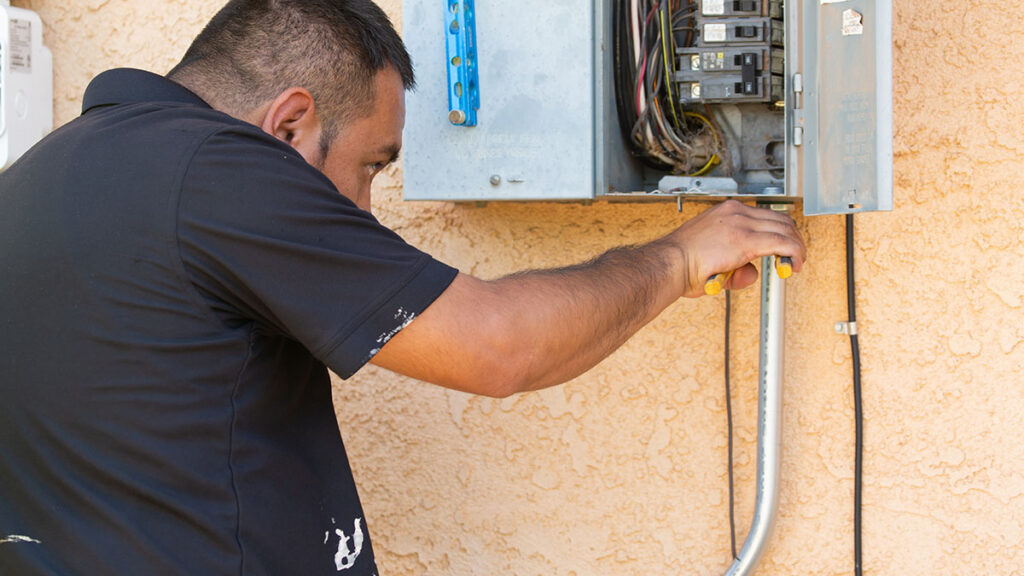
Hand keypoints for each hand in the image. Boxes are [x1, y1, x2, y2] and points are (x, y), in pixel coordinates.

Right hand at [668, 200, 805, 297]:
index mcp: (726, 212)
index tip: (783, 245)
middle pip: (779, 219)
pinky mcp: (746, 240)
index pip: (764, 216)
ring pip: (784, 229)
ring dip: (796, 246)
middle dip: (793, 238)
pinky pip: (781, 243)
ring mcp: (741, 224)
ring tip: (796, 262)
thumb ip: (737, 265)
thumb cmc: (681, 263)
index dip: (779, 231)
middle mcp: (735, 212)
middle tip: (794, 255)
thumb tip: (752, 272)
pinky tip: (795, 264)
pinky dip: (794, 252)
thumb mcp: (713, 259)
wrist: (668, 264)